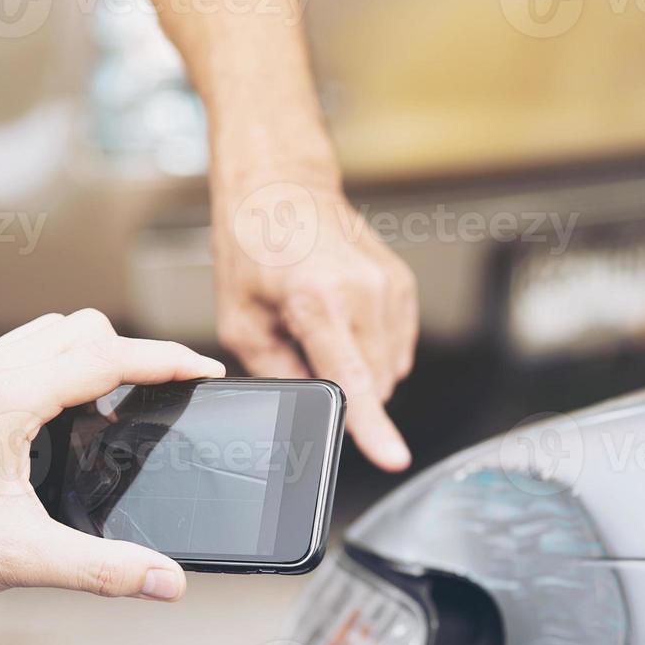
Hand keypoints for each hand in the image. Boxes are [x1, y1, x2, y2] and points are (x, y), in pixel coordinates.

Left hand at [0, 310, 225, 602]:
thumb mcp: (22, 560)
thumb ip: (104, 570)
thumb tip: (169, 582)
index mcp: (5, 399)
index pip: (106, 355)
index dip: (166, 359)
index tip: (207, 372)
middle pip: (85, 328)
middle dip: (136, 353)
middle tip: (170, 395)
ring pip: (53, 330)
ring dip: (97, 352)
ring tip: (127, 401)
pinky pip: (26, 349)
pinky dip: (62, 363)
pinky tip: (69, 415)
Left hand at [214, 179, 418, 471]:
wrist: (282, 187)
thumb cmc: (254, 245)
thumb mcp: (240, 320)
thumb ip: (277, 373)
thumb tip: (306, 407)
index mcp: (318, 301)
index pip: (353, 380)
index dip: (372, 427)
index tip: (392, 457)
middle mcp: (364, 292)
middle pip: (372, 384)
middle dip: (344, 387)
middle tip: (304, 349)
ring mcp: (390, 287)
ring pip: (389, 369)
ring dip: (359, 367)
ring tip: (321, 326)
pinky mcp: (403, 285)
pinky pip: (398, 346)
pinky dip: (372, 347)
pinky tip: (343, 319)